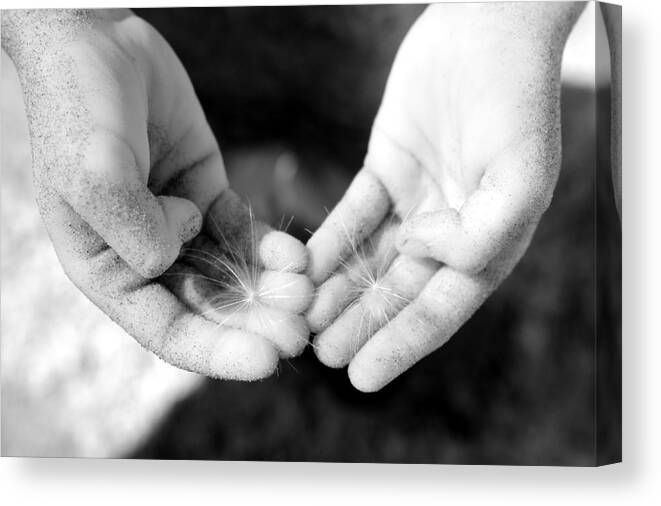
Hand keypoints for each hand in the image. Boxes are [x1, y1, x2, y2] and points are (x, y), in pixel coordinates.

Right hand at [2, 9, 311, 378]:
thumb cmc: (79, 109)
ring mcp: (182, 227)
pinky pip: (246, 232)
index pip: (167, 332)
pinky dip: (272, 247)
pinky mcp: (211, 196)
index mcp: (109, 270)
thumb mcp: (92, 170)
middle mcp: (147, 257)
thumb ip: (129, 223)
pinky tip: (297, 255)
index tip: (265, 361)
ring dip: (273, 290)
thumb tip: (169, 258)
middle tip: (300, 332)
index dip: (216, 352)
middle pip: (211, 311)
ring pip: (235, 276)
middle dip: (256, 325)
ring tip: (306, 292)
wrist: (99, 45)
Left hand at [306, 3, 582, 391]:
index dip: (401, 344)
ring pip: (370, 259)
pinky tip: (302, 268)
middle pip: (398, 291)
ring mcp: (416, 201)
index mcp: (489, 242)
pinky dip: (329, 241)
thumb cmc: (516, 99)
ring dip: (337, 290)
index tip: (362, 377)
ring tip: (302, 321)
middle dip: (360, 324)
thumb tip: (422, 255)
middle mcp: (450, 229)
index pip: (440, 308)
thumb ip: (479, 232)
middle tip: (321, 355)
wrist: (488, 30)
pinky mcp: (385, 170)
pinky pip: (352, 215)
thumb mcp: (519, 175)